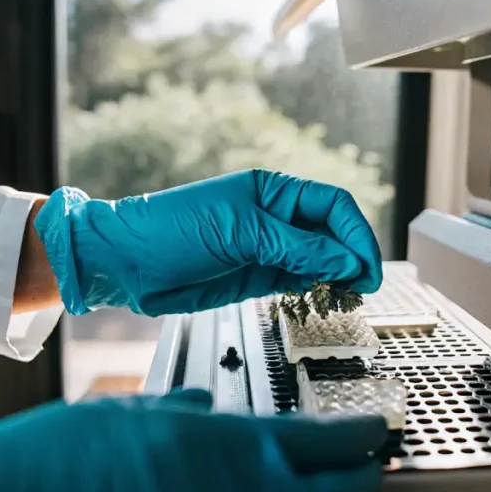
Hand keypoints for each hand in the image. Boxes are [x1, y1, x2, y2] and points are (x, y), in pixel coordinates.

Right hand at [0, 390, 387, 491]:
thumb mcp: (130, 412)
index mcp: (229, 447)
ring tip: (325, 487)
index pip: (331, 443)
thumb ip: (185, 409)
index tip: (378, 430)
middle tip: (367, 463)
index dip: (365, 436)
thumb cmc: (60, 457)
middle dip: (361, 478)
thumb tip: (210, 403)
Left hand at [34, 169, 382, 315]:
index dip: (355, 234)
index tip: (365, 266)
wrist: (126, 262)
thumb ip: (294, 248)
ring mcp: (267, 249)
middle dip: (352, 258)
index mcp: (273, 191)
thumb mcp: (239, 232)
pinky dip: (316, 291)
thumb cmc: (170, 230)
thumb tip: (343, 260)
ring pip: (320, 261)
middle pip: (332, 234)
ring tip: (346, 298)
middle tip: (363, 287)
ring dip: (337, 278)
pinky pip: (299, 281)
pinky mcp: (257, 277)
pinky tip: (321, 300)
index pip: (333, 206)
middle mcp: (275, 218)